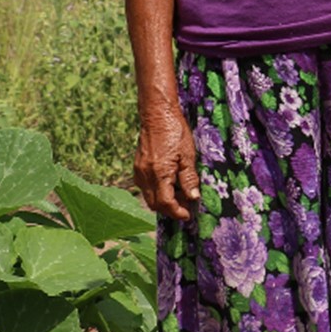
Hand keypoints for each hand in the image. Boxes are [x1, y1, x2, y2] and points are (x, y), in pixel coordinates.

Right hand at [133, 106, 199, 220]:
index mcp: (159, 173)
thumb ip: (189, 178)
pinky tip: (170, 184)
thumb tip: (193, 198)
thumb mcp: (188, 155)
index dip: (177, 212)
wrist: (157, 116)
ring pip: (149, 197)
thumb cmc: (175, 132)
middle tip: (187, 207)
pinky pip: (146, 187)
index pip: (166, 203)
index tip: (188, 215)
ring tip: (181, 195)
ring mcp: (139, 172)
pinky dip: (157, 191)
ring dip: (164, 201)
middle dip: (171, 209)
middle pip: (155, 204)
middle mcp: (145, 176)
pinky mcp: (137, 167)